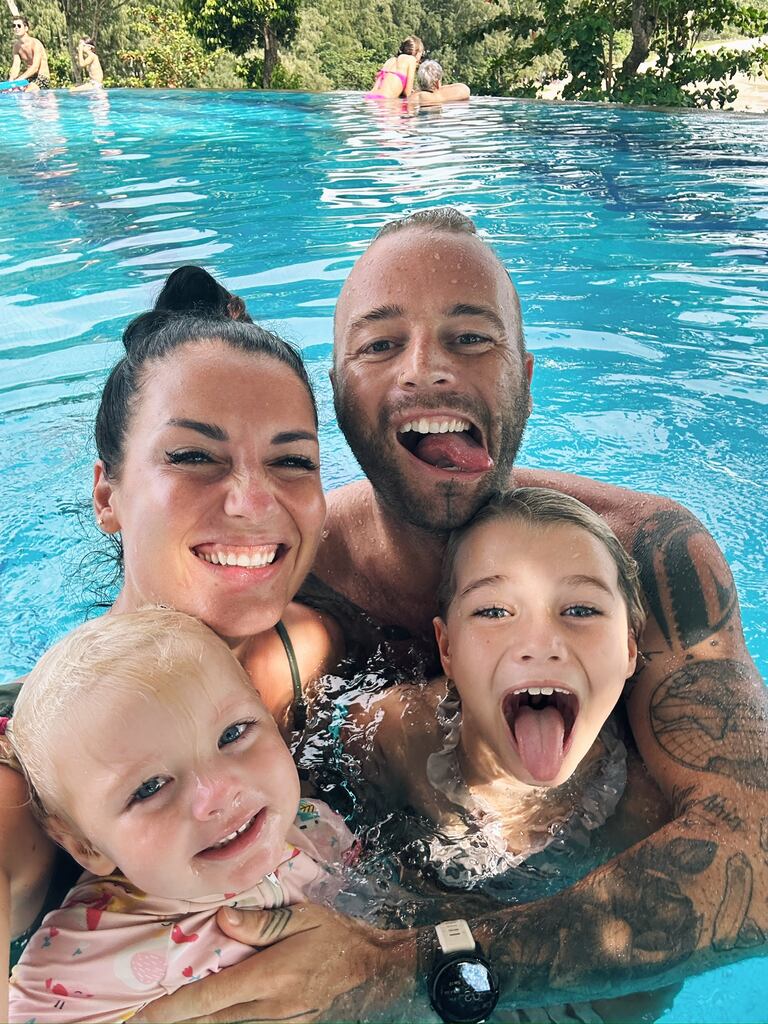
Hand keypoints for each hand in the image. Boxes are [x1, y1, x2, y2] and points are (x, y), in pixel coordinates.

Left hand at [133, 902, 419, 1022]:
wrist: (374, 967)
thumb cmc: (338, 935)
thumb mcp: (302, 917)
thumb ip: (260, 922)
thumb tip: (221, 919)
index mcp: (269, 978)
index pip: (209, 997)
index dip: (172, 1008)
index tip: (142, 1015)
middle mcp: (269, 1008)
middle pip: (211, 1020)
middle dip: (175, 1021)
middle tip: (140, 1021)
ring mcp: (278, 1023)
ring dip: (197, 1023)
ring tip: (167, 1017)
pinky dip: (222, 1022)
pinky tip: (208, 1017)